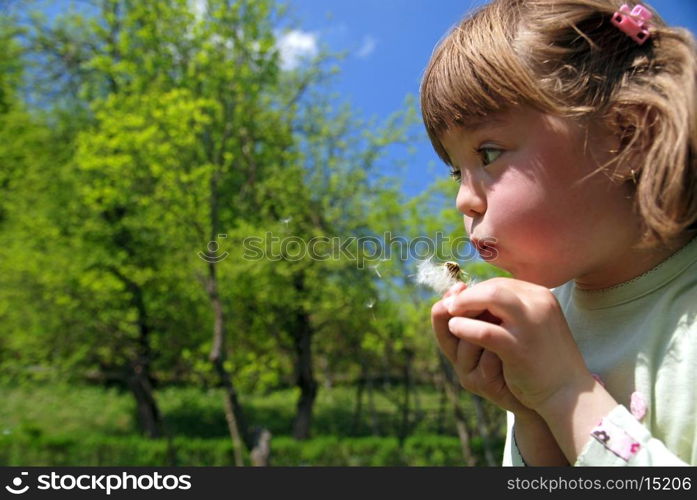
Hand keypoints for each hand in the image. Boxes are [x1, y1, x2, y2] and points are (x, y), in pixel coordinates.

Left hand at [443, 277, 593, 413]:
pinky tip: (455, 329)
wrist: (569, 394)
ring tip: (450, 315)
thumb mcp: (527, 328)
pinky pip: (485, 331)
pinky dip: (465, 328)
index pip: (500, 285)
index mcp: (541, 297)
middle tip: (449, 306)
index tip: (459, 302)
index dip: (475, 292)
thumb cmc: (542, 360)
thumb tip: (466, 296)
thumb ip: (505, 312)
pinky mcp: (520, 348)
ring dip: (464, 304)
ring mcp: (531, 324)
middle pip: (493, 287)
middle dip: (467, 296)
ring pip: (491, 298)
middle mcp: (539, 304)